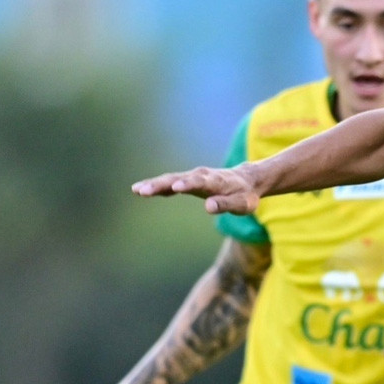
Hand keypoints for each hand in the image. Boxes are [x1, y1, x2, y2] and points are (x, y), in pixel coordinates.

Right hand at [132, 165, 261, 214]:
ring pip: (170, 179)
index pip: (199, 181)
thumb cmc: (245, 195)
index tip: (175, 188)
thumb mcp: (243, 204)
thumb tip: (209, 208)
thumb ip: (227, 205)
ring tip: (136, 190)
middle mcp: (201, 176)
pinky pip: (170, 182)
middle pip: (177, 178)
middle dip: (160, 184)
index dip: (187, 184)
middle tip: (142, 190)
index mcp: (215, 181)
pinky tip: (141, 190)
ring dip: (154, 184)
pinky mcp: (188, 181)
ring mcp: (193, 177)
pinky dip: (158, 186)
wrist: (247, 180)